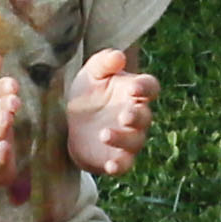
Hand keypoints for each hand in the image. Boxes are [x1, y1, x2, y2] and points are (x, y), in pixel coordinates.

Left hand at [59, 49, 156, 179]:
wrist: (70, 124)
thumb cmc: (88, 93)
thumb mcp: (91, 74)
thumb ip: (104, 62)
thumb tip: (119, 56)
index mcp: (134, 92)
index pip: (150, 87)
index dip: (146, 88)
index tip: (134, 88)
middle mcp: (136, 116)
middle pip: (145, 116)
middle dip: (136, 116)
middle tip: (124, 115)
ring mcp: (128, 138)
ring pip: (135, 141)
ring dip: (122, 139)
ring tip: (104, 134)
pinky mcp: (116, 158)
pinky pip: (124, 164)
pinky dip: (119, 165)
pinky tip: (110, 165)